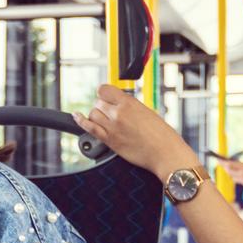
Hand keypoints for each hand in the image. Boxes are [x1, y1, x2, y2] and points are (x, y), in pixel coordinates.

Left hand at [76, 84, 201, 178]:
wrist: (165, 153)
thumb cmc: (162, 135)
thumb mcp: (148, 112)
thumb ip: (131, 107)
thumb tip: (120, 105)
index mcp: (129, 103)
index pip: (104, 90)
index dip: (104, 94)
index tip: (106, 98)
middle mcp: (119, 113)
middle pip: (98, 103)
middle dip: (102, 106)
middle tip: (110, 113)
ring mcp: (113, 127)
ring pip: (93, 114)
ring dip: (96, 116)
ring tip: (105, 121)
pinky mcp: (110, 141)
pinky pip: (89, 128)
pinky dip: (81, 121)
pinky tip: (77, 117)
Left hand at [218, 158, 242, 194]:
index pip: (230, 164)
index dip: (223, 162)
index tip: (218, 159)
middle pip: (229, 172)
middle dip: (226, 168)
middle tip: (224, 165)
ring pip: (234, 178)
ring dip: (232, 174)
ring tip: (233, 171)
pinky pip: (242, 183)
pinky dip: (241, 180)